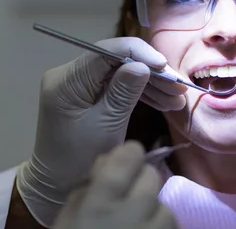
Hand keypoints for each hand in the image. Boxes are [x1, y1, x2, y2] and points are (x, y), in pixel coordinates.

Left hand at [16, 37, 186, 226]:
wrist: (56, 184)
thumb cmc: (79, 158)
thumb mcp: (106, 125)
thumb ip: (124, 92)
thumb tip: (143, 65)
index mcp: (67, 80)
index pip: (106, 52)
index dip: (139, 54)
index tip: (166, 66)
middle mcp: (69, 75)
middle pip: (116, 61)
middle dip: (150, 72)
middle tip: (179, 86)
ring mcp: (78, 84)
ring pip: (120, 72)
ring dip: (150, 84)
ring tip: (177, 99)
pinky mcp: (87, 94)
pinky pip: (116, 85)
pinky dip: (139, 93)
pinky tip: (164, 102)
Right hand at [53, 141, 178, 228]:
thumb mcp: (67, 217)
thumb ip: (87, 186)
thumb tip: (107, 160)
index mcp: (100, 202)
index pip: (129, 157)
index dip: (130, 154)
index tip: (125, 158)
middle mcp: (131, 214)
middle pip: (151, 178)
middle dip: (141, 181)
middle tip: (129, 193)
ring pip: (165, 207)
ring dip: (154, 209)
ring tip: (138, 218)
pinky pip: (173, 227)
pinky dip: (161, 227)